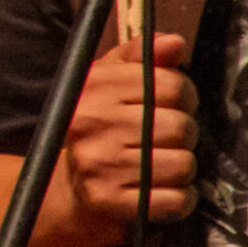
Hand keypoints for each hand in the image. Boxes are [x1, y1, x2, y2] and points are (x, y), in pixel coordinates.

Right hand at [63, 33, 199, 239]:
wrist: (64, 186)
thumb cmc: (97, 126)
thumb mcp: (109, 82)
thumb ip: (142, 57)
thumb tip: (174, 44)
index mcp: (92, 87)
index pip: (170, 84)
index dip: (182, 95)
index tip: (172, 103)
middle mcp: (90, 123)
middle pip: (181, 126)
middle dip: (182, 133)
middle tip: (165, 137)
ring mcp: (99, 164)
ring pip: (183, 164)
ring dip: (181, 167)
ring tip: (160, 162)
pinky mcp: (111, 201)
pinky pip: (175, 200)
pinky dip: (179, 198)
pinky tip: (161, 189)